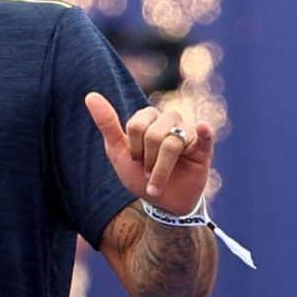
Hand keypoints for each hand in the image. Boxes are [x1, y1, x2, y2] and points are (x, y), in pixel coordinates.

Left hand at [85, 92, 213, 214]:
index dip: (134, 149)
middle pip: (153, 135)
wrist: (161, 201)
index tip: (135, 160)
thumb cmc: (138, 173)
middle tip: (148, 169)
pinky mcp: (204, 148)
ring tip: (159, 178)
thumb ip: (107, 123)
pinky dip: (204, 132)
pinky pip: (206, 136)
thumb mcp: (118, 151)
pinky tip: (203, 128)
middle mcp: (169, 119)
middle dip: (147, 160)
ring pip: (172, 143)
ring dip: (162, 169)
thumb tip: (90, 95)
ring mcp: (189, 132)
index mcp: (148, 117)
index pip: (136, 126)